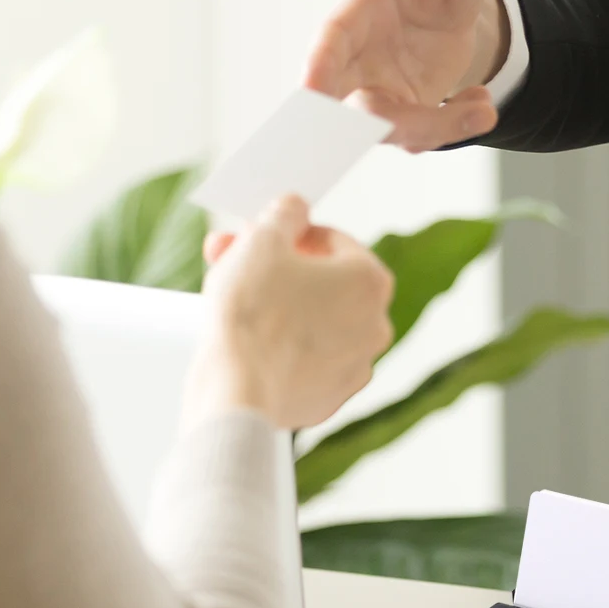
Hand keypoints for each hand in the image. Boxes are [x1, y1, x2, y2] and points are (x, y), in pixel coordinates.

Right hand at [184, 195, 394, 430]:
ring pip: (313, 321)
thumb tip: (294, 209)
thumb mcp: (263, 238)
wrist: (233, 391)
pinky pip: (305, 360)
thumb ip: (285, 213)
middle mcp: (375, 324)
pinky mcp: (329, 398)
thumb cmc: (251, 312)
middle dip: (276, 268)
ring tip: (234, 301)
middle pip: (322, 282)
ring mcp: (355, 366)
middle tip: (234, 262)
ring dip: (278, 305)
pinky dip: (281, 348)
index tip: (257, 240)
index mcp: (370, 281)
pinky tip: (248, 342)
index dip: (288, 235)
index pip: (330, 241)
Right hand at [304, 0, 505, 151]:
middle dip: (357, 124)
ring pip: (388, 128)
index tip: (309, 89)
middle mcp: (356, 58)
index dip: (319, 63)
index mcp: (357, 11)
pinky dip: (456, 126)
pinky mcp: (402, 115)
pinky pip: (421, 136)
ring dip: (436, 126)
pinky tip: (481, 103)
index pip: (330, 40)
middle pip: (344, 101)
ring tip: (482, 106)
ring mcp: (376, 90)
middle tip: (395, 128)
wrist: (464, 7)